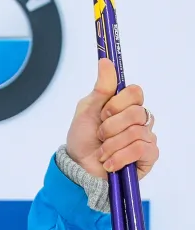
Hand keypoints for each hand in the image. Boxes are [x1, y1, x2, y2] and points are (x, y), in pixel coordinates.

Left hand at [65, 58, 157, 179]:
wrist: (78, 168)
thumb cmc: (83, 139)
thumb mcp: (86, 111)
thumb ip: (100, 88)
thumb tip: (106, 61)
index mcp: (126, 106)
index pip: (135, 92)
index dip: (117, 103)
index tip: (103, 113)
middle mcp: (140, 119)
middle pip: (136, 112)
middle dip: (109, 127)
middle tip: (100, 136)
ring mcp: (147, 137)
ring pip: (136, 132)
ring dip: (111, 145)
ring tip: (102, 152)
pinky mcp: (149, 157)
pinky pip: (140, 150)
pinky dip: (119, 157)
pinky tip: (110, 164)